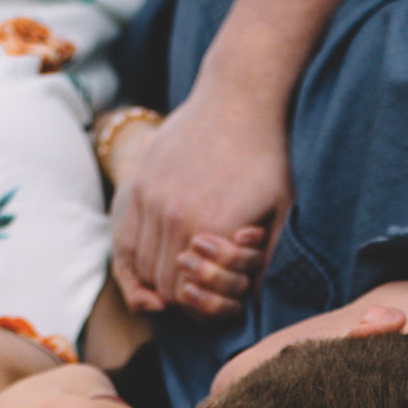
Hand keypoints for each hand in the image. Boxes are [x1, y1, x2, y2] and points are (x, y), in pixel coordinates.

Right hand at [110, 94, 289, 319]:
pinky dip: (137, 257)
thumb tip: (249, 299)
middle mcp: (176, 216)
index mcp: (214, 228)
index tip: (211, 302)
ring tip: (178, 277)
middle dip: (178, 298)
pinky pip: (126, 237)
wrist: (238, 99)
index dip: (198, 308)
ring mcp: (151, 198)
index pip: (189, 295)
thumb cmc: (266, 156)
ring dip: (155, 279)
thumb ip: (265, 259)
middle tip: (195, 295)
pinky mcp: (138, 183)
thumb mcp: (281, 210)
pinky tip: (156, 257)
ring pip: (141, 264)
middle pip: (161, 285)